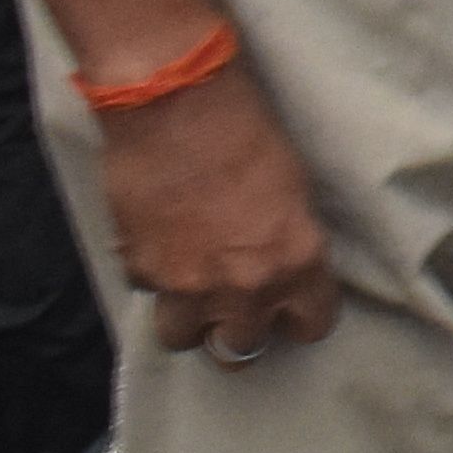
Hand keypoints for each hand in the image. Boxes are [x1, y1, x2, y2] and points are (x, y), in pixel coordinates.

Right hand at [91, 57, 343, 361]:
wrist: (174, 103)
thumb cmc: (246, 130)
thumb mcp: (294, 189)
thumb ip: (288, 242)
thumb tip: (277, 263)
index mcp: (298, 263)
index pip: (311, 327)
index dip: (299, 318)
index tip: (290, 308)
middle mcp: (246, 287)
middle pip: (241, 349)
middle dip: (238, 330)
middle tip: (233, 305)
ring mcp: (188, 285)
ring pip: (184, 339)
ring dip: (188, 320)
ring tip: (190, 292)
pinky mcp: (140, 269)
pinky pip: (146, 292)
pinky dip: (151, 276)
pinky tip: (156, 247)